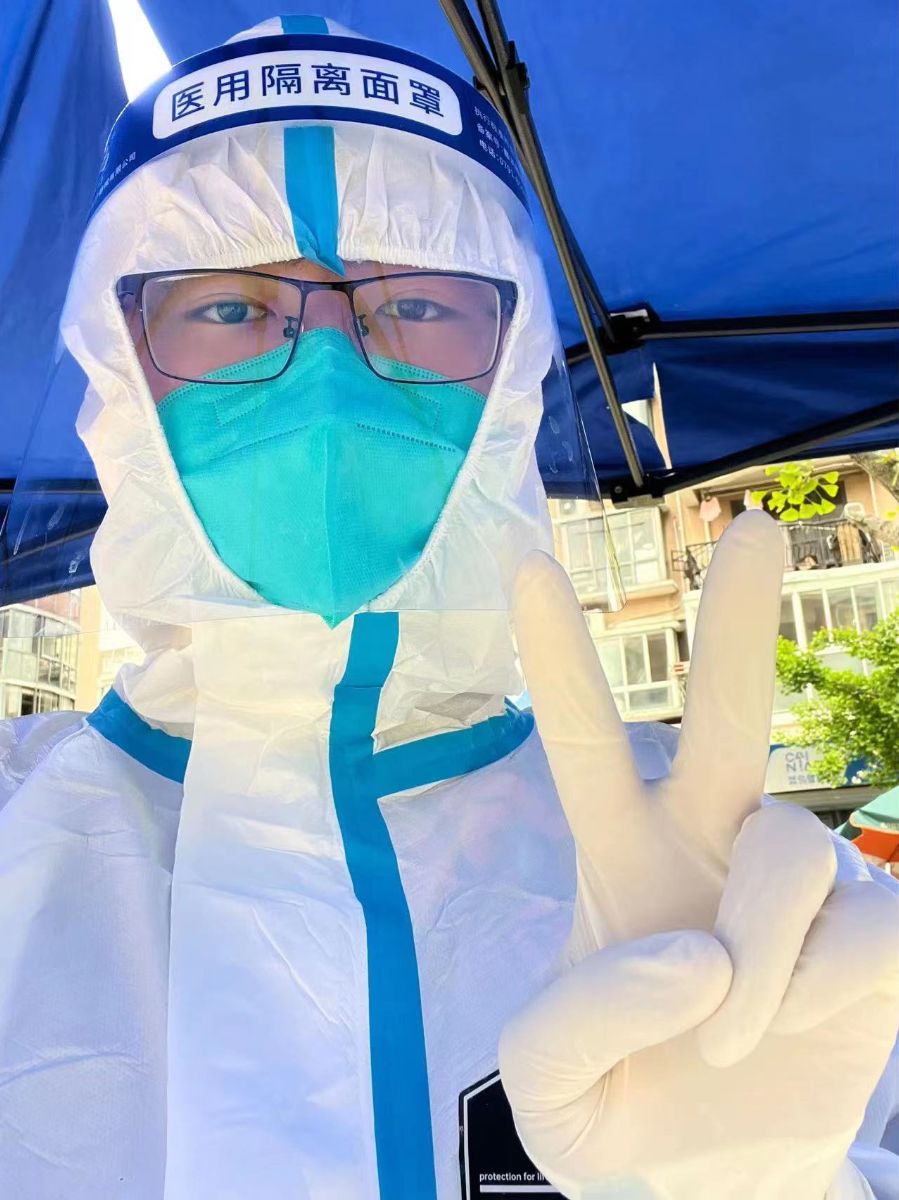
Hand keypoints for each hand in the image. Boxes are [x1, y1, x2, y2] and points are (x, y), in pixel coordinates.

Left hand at [500, 512, 898, 1199]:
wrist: (715, 1180)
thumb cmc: (620, 1110)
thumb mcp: (549, 1088)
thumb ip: (578, 1023)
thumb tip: (696, 957)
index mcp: (620, 855)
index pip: (584, 744)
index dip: (559, 659)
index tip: (527, 561)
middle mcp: (710, 840)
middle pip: (726, 715)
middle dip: (736, 624)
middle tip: (756, 527)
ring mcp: (794, 882)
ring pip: (788, 853)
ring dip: (757, 955)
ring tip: (729, 1038)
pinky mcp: (872, 938)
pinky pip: (868, 926)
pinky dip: (823, 980)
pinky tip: (802, 1019)